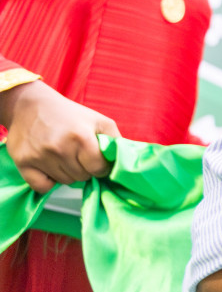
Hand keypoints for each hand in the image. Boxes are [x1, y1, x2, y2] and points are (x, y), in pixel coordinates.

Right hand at [0, 81, 118, 192]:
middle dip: (84, 169)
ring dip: (68, 173)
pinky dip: (48, 181)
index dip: (101, 166)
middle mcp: (60, 148)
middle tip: (77, 154)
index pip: (99, 169)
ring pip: (64, 182)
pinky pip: (42, 187)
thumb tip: (127, 160)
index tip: (97, 160)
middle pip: (82, 177)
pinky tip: (50, 167)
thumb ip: (115, 140)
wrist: (30, 105)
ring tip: (63, 155)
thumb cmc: (68, 114)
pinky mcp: (23, 162)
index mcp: (81, 137)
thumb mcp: (99, 120)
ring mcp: (40, 156)